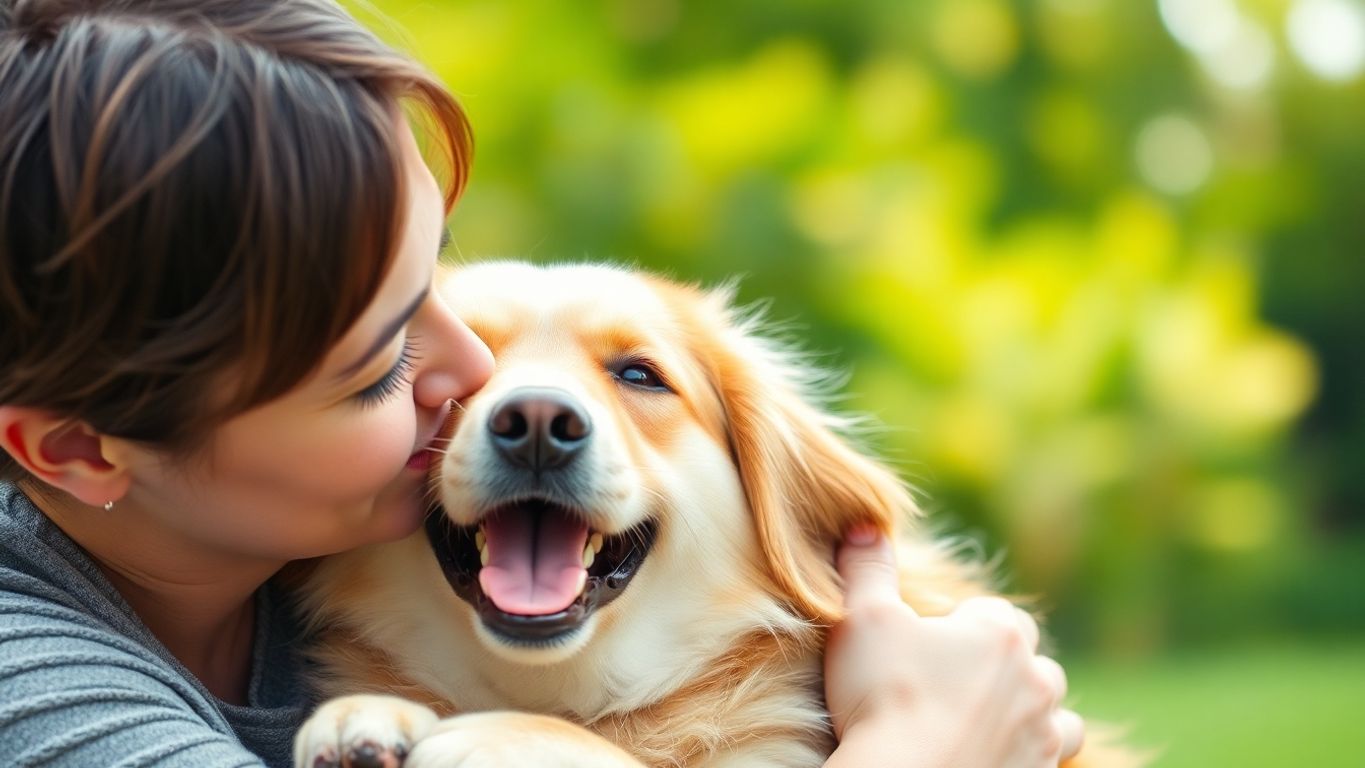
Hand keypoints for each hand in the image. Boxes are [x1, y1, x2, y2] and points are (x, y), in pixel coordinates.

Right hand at [824, 528, 1083, 767]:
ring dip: (1032, 713)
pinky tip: (990, 753)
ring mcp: (1043, 735)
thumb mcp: (862, 618)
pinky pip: (1046, 761)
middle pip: (1032, 661)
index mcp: (999, 633)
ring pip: (1057, 716)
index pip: (995, 613)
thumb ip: (867, 567)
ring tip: (989, 721)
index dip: (960, 626)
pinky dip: (1026, 754)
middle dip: (1003, 667)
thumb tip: (865, 526)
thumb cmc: (882, 696)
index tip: (927, 645)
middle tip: (951, 682)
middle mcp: (1035, 681)